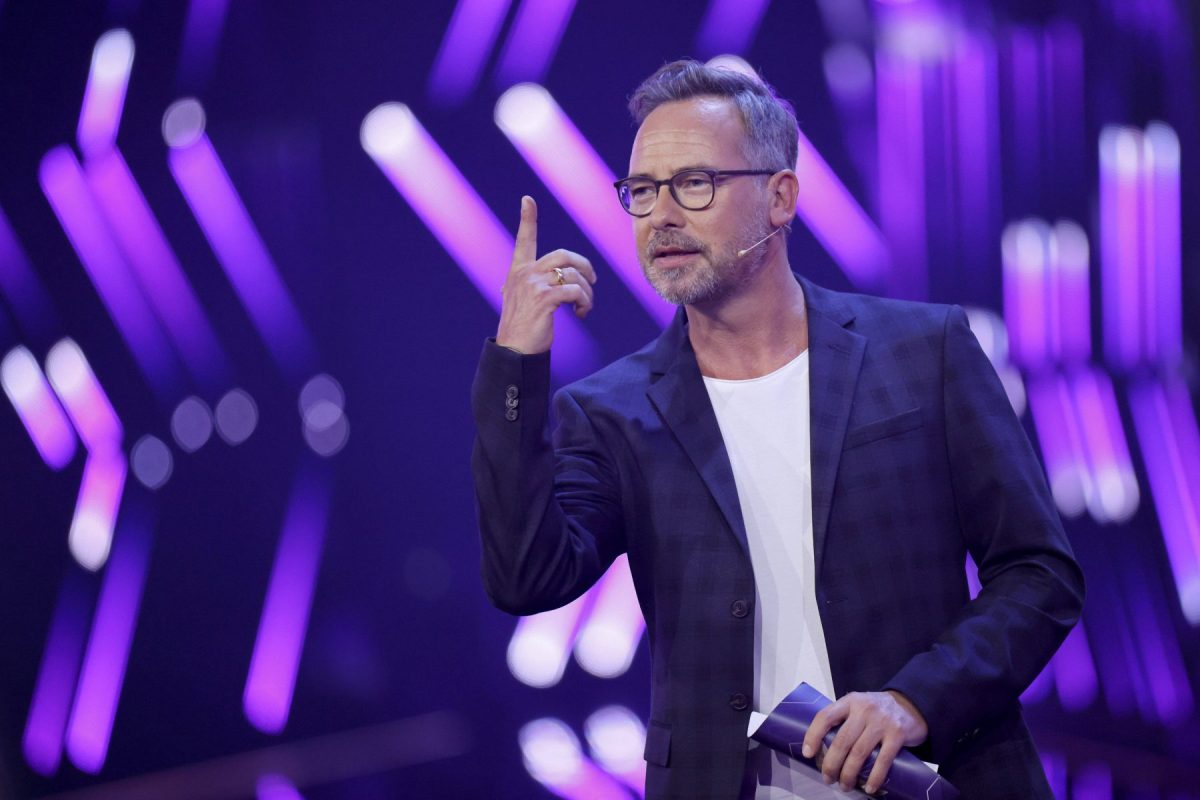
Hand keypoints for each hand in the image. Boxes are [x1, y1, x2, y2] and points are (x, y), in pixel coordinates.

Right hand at [496, 196, 596, 353]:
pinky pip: (575, 291)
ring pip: (573, 274)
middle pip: (562, 255)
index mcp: (518, 273)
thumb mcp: (523, 301)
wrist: (514, 351)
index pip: (523, 241)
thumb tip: (563, 282)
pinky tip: (581, 313)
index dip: (527, 219)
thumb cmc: (523, 329)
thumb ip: (536, 285)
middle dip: (584, 265)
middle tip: (593, 281)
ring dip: (586, 292)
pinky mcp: (544, 298)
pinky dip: (585, 302)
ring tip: (584, 307)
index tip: (527, 200)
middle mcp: (524, 274)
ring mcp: (533, 285)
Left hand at [801, 690, 927, 794]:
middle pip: (842, 740)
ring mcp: (881, 722)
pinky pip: (883, 760)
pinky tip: (869, 788)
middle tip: (827, 778)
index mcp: (850, 701)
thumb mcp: (858, 706)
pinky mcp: (897, 734)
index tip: (807, 754)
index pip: (825, 717)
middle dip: (831, 764)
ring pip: (859, 752)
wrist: (911, 704)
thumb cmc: (878, 709)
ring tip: (845, 786)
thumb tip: (822, 746)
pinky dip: (874, 777)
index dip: (813, 736)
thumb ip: (844, 719)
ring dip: (849, 774)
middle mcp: (864, 709)